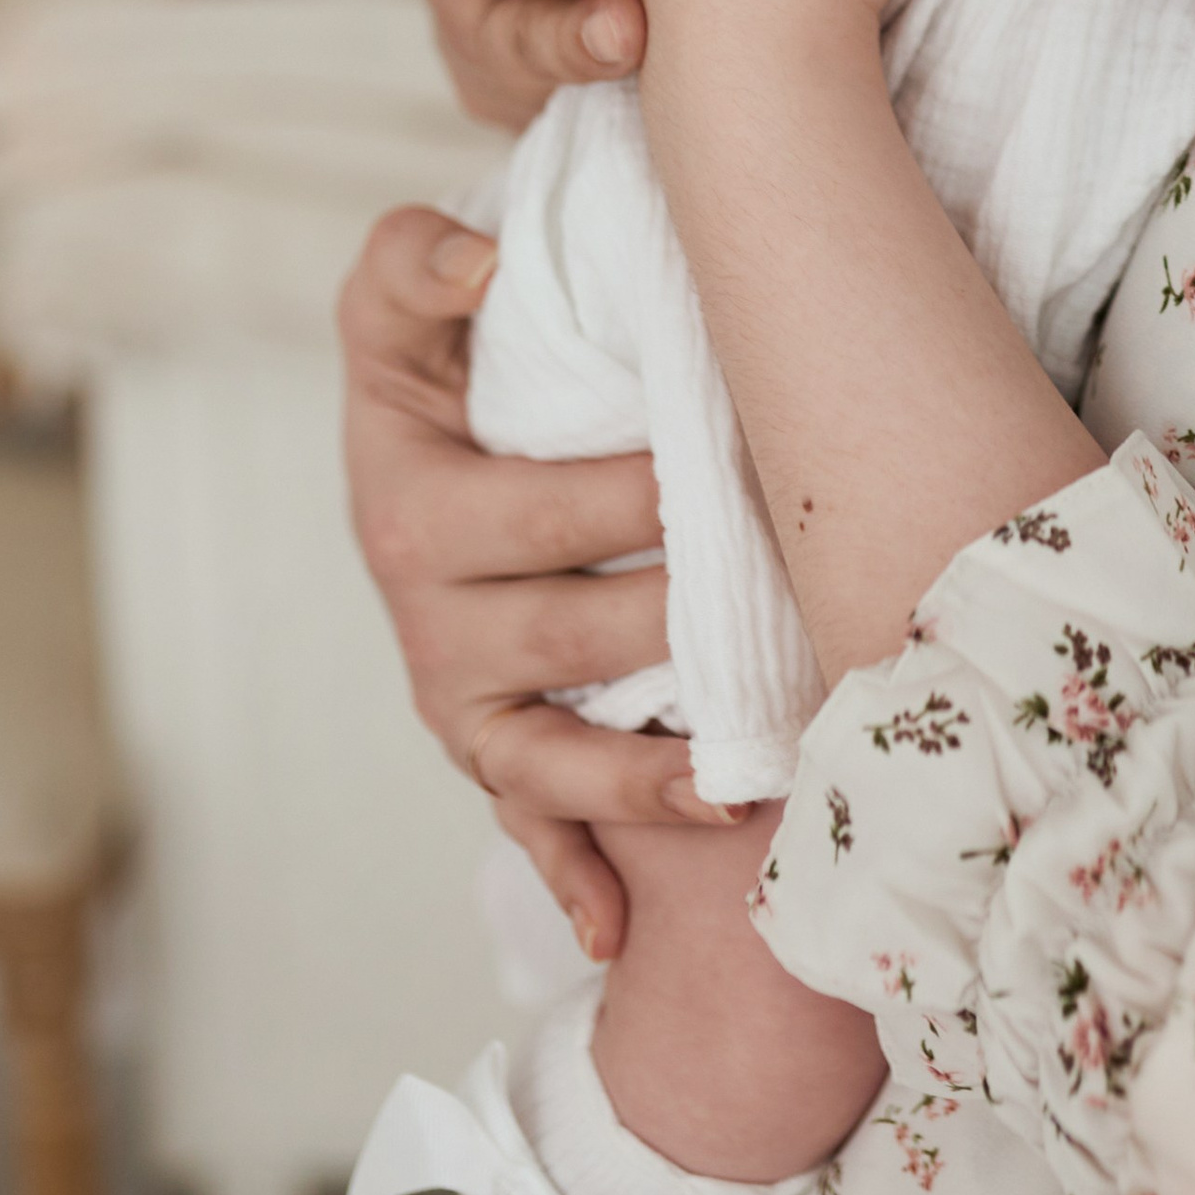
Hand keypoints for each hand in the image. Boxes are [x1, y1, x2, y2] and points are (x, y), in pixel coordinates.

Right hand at [339, 202, 736, 956]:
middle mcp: (429, 622)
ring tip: (740, 790)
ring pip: (554, 758)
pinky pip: (526, 825)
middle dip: (682, 629)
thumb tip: (480, 264)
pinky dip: (570, 881)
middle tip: (796, 614)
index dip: (636, 498)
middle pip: (572, 639)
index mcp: (412, 511)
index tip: (722, 476)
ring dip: (645, 784)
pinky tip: (621, 932)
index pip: (544, 514)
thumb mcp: (398, 293)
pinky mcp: (488, 745)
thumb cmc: (432, 357)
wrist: (415, 431)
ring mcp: (460, 697)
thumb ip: (418, 261)